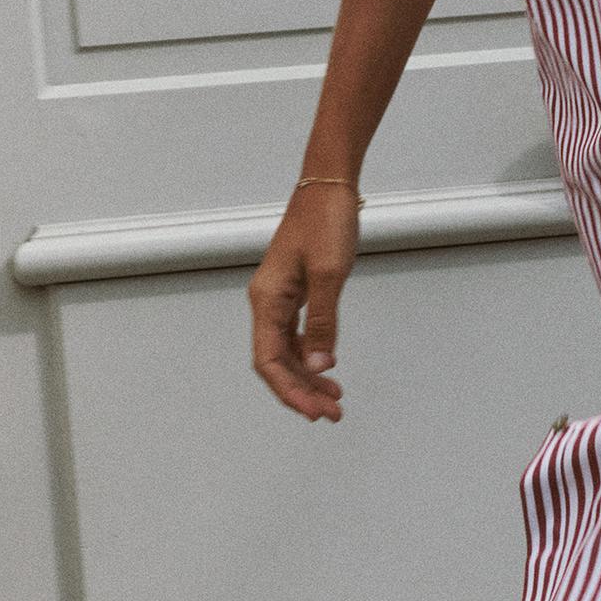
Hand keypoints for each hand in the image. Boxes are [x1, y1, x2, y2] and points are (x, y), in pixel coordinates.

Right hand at [249, 185, 359, 420]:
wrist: (328, 188)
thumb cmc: (325, 221)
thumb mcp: (330, 273)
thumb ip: (323, 323)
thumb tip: (318, 364)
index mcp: (267, 300)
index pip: (269, 361)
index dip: (289, 390)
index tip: (313, 410)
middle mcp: (267, 302)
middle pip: (276, 362)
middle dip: (301, 390)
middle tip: (331, 412)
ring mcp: (280, 298)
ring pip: (287, 351)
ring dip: (308, 377)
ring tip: (333, 398)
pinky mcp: (295, 292)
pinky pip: (296, 335)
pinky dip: (311, 355)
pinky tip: (327, 366)